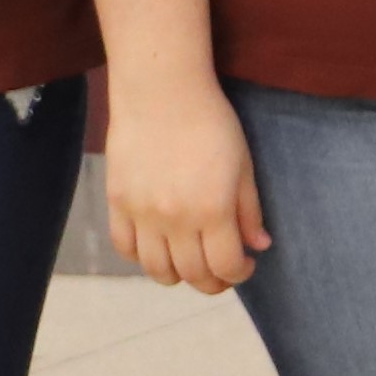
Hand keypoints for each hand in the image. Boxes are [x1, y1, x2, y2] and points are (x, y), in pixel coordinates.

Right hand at [104, 71, 268, 293]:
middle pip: (192, 275)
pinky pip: (125, 247)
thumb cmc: (211, 124)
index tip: (244, 266)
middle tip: (221, 272)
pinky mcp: (117, 202)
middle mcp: (175, 219)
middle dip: (213, 282)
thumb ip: (249, 211)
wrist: (161, 93)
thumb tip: (257, 246)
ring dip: (177, 276)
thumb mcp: (243, 166)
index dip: (238, 274)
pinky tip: (159, 247)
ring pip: (156, 270)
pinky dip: (142, 257)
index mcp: (213, 210)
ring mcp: (142, 213)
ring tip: (190, 263)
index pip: (225, 266)